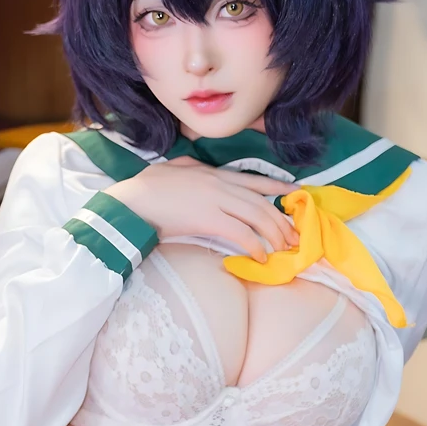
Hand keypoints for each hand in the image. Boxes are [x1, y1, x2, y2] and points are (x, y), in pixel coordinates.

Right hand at [120, 156, 297, 262]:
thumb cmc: (146, 187)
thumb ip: (192, 167)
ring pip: (256, 216)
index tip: (294, 194)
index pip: (253, 180)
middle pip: (260, 202)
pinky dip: (254, 246)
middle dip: (280, 220)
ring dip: (273, 234)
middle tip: (294, 236)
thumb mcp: (175, 168)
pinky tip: (260, 257)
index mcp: (213, 173)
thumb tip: (200, 168)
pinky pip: (240, 233)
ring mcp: (215, 200)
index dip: (276, 187)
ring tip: (282, 249)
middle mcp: (219, 184)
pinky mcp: (208, 219)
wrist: (132, 200)